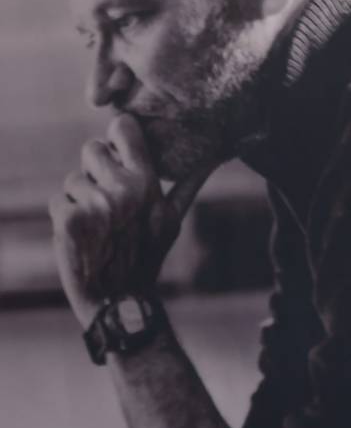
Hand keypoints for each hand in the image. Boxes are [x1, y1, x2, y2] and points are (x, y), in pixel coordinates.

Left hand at [48, 114, 212, 326]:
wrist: (121, 301)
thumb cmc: (146, 257)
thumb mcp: (172, 220)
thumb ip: (186, 183)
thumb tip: (215, 156)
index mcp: (148, 183)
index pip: (122, 126)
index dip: (116, 140)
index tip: (118, 160)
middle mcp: (123, 190)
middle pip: (91, 149)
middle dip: (95, 174)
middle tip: (109, 208)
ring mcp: (96, 205)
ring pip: (73, 180)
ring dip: (80, 202)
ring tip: (97, 229)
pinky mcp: (71, 220)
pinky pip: (57, 202)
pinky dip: (65, 220)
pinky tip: (82, 240)